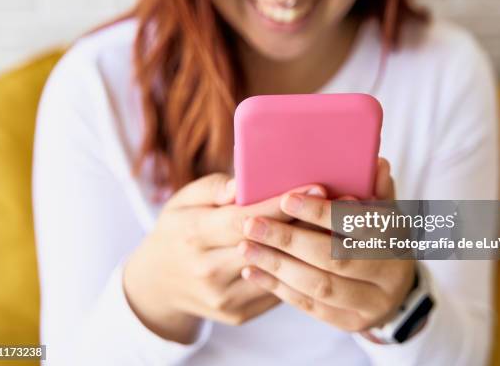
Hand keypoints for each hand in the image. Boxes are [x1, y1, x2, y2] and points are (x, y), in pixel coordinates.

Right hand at [123, 173, 321, 343]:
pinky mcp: (238, 313)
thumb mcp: (183, 201)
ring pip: (277, 271)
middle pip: (266, 245)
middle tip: (340, 203)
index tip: (315, 186)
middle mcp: (207, 269)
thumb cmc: (178, 231)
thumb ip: (214, 189)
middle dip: (305, 223)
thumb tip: (241, 185)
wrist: (159, 284)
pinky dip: (299, 271)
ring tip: (338, 226)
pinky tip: (319, 252)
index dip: (280, 204)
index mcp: (192, 235)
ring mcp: (223, 296)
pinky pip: (277, 290)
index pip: (243, 219)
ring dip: (310, 249)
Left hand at [238, 158, 416, 332]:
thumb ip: (376, 189)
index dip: (322, 213)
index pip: (358, 224)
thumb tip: (377, 163)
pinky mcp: (351, 323)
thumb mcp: (384, 211)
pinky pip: (310, 306)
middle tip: (251, 225)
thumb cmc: (379, 237)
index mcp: (397, 238)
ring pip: (319, 285)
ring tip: (246, 247)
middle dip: (289, 240)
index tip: (286, 199)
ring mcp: (371, 304)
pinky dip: (278, 288)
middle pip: (335, 258)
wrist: (394, 288)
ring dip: (277, 265)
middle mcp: (389, 274)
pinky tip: (254, 271)